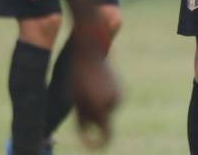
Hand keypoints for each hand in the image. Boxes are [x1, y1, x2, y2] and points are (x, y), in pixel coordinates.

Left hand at [69, 30, 120, 147]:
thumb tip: (88, 137)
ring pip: (106, 112)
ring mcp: (121, 95)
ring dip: (96, 108)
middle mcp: (114, 102)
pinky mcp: (122, 89)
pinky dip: (102, 100)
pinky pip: (110, 102)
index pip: (105, 135)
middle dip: (92, 120)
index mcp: (101, 106)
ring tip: (85, 90)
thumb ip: (83, 121)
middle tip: (79, 105)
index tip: (91, 145)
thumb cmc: (76, 78)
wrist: (90, 51)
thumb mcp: (75, 101)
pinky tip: (94, 85)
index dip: (97, 144)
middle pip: (103, 122)